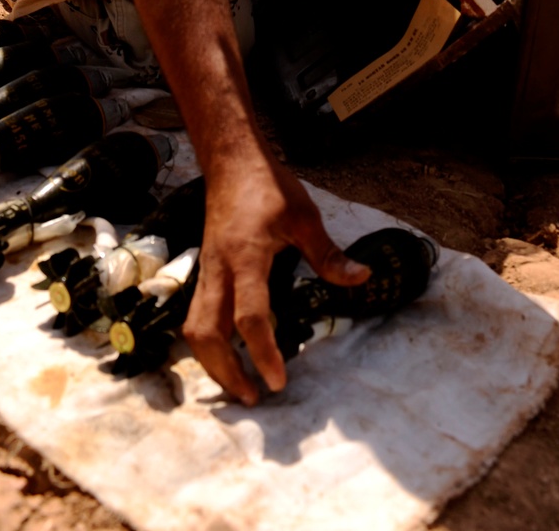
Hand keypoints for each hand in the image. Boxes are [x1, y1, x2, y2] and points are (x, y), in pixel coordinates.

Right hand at [184, 148, 368, 404]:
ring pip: (195, 329)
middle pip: (208, 334)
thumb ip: (329, 254)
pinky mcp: (205, 270)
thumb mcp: (305, 216)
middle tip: (254, 397)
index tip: (279, 381)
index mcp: (246, 257)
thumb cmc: (268, 186)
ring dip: (213, 362)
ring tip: (239, 385)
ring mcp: (207, 271)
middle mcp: (219, 270)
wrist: (230, 161)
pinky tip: (227, 355)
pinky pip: (198, 315)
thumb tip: (362, 279)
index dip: (263, 353)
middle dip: (227, 372)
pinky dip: (209, 343)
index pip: (250, 315)